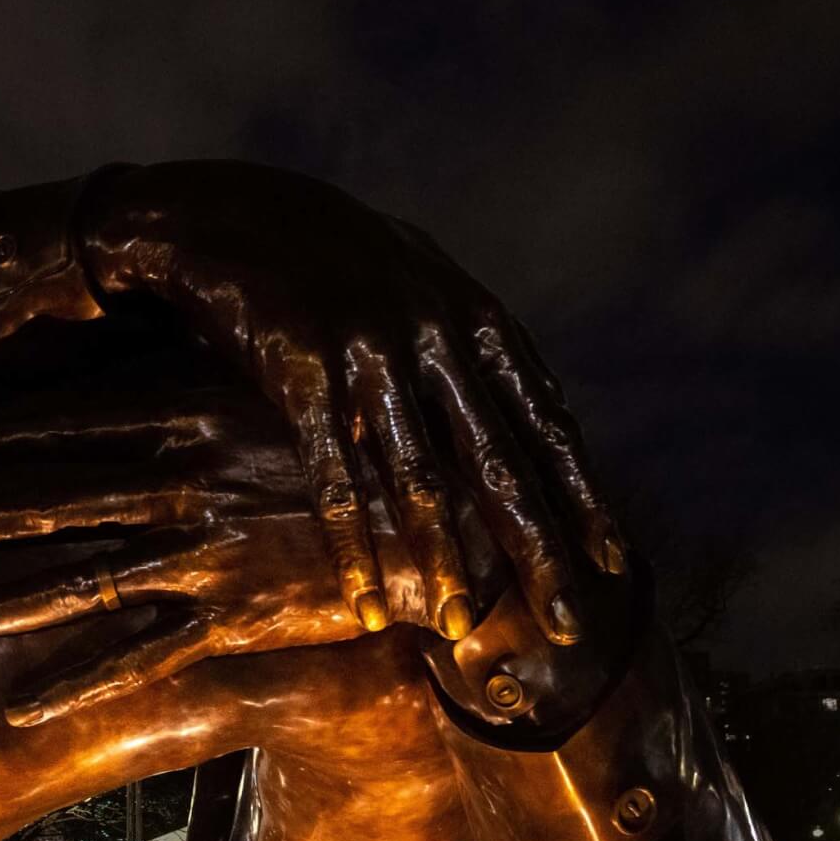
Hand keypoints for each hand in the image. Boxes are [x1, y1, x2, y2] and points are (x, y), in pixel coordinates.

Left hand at [0, 386, 419, 725]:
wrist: (464, 524)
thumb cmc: (391, 443)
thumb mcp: (311, 389)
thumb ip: (242, 376)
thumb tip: (197, 356)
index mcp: (205, 413)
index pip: (77, 419)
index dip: (4, 430)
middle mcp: (190, 483)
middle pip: (52, 500)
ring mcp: (208, 556)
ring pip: (74, 584)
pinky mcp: (235, 622)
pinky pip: (140, 663)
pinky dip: (76, 689)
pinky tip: (17, 711)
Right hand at [78, 162, 624, 643]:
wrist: (226, 212)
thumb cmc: (331, 260)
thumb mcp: (422, 283)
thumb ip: (479, 346)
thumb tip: (545, 411)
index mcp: (473, 318)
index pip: (545, 424)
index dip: (582, 497)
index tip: (614, 561)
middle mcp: (434, 334)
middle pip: (500, 464)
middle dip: (539, 550)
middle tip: (567, 623)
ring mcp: (370, 353)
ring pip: (420, 480)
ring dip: (443, 563)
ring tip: (462, 629)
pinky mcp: (302, 374)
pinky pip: (335, 479)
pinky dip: (354, 549)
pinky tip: (367, 603)